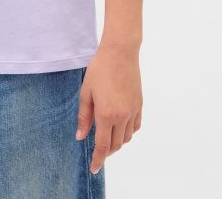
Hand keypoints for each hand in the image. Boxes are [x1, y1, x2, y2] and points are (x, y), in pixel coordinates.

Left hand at [75, 42, 142, 173]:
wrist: (120, 53)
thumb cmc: (99, 70)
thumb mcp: (86, 92)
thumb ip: (84, 117)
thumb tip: (81, 137)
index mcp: (106, 115)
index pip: (103, 146)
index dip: (98, 159)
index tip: (94, 168)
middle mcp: (122, 117)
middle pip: (115, 144)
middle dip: (106, 151)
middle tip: (98, 151)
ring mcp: (133, 111)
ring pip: (126, 137)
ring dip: (117, 142)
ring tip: (107, 138)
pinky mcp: (139, 105)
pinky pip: (135, 127)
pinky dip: (128, 132)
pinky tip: (120, 128)